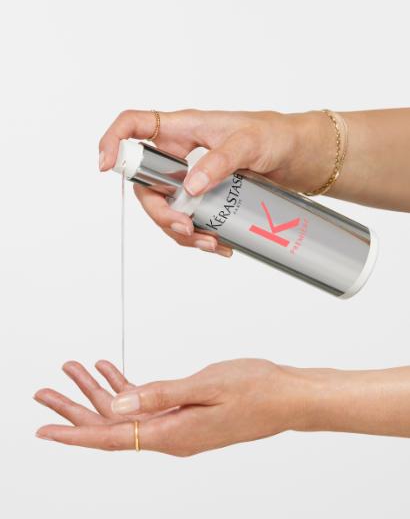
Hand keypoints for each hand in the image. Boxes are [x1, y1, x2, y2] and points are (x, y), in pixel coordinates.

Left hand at [34, 358, 309, 454]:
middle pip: (110, 426)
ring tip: (73, 368)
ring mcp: (177, 426)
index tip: (44, 430)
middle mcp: (170, 435)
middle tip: (44, 391)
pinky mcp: (185, 414)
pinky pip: (145, 403)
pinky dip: (126, 385)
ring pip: (125, 413)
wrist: (288, 397)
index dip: (74, 433)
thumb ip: (159, 394)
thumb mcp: (206, 385)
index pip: (111, 438)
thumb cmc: (256, 388)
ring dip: (98, 391)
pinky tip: (110, 369)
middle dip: (75, 408)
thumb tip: (116, 403)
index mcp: (173, 434)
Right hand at [99, 108, 329, 255]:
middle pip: (145, 183)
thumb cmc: (276, 136)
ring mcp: (192, 177)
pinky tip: (222, 244)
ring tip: (210, 243)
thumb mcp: (250, 143)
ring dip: (179, 231)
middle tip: (183, 227)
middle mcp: (181, 153)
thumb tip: (189, 187)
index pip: (135, 124)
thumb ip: (219, 160)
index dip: (113, 141)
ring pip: (165, 208)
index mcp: (184, 128)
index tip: (107, 167)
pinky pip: (189, 220)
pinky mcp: (207, 198)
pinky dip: (199, 237)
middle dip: (158, 211)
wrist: (303, 156)